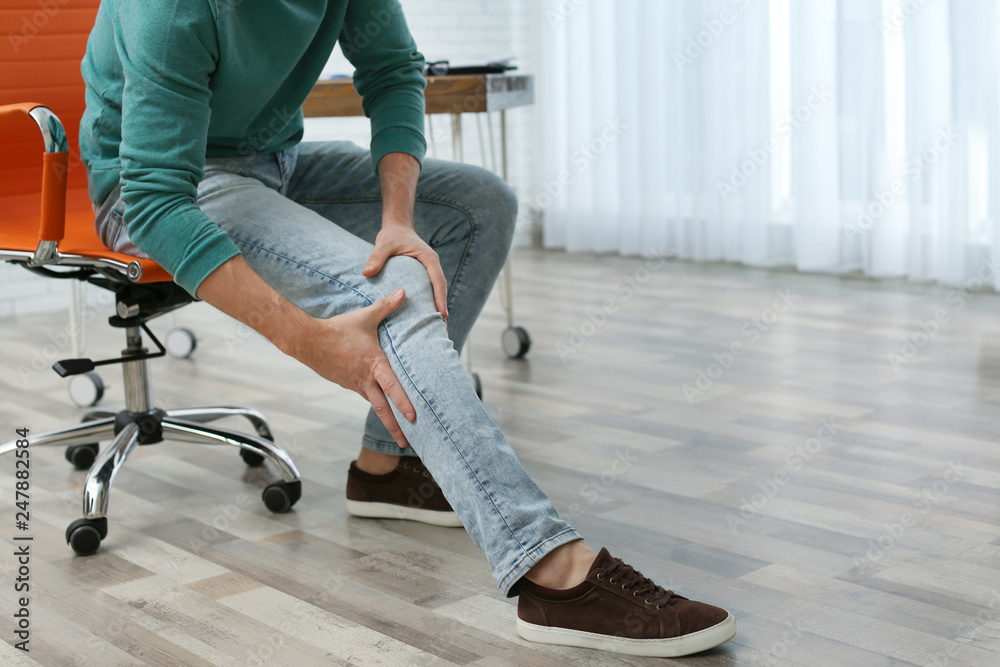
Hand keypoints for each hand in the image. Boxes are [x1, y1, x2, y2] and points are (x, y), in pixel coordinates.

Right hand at [296, 288, 415, 447]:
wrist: (308, 341)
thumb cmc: (338, 329)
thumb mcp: (365, 317)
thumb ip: (387, 306)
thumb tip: (404, 291)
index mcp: (373, 365)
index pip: (392, 387)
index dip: (404, 403)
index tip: (414, 417)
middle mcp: (365, 380)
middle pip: (383, 409)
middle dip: (395, 427)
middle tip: (407, 442)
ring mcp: (355, 385)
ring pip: (374, 404)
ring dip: (386, 418)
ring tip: (399, 432)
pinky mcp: (347, 384)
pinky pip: (364, 395)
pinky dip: (374, 402)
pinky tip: (380, 405)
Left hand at [363, 223, 447, 319]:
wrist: (397, 228)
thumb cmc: (392, 235)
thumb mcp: (383, 244)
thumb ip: (376, 257)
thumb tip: (367, 273)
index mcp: (428, 258)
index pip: (438, 279)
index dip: (440, 297)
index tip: (442, 313)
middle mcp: (432, 265)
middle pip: (441, 288)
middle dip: (442, 306)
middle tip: (442, 326)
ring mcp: (429, 270)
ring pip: (437, 290)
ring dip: (437, 306)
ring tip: (436, 326)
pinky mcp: (423, 275)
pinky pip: (429, 289)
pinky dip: (429, 302)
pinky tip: (424, 316)